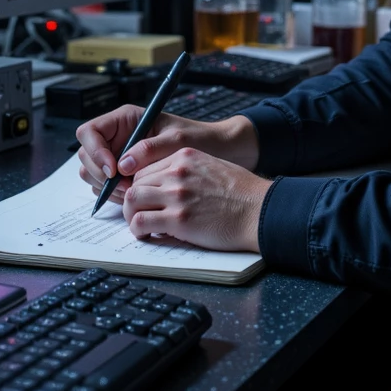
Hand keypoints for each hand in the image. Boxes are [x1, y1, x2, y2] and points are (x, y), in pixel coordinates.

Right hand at [77, 106, 259, 202]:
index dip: (95, 151)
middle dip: (101, 174)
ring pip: (94, 174)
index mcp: (126, 120)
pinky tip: (138, 197)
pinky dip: (116, 195)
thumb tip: (122, 165)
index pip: (89, 132)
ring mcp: (120, 156)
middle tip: (126, 187)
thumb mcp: (177, 140)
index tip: (113, 170)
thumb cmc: (201, 139)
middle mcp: (118, 137)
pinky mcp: (125, 175)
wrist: (219, 152)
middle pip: (86, 156)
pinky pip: (108, 187)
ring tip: (136, 192)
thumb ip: (149, 150)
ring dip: (108, 187)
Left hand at [122, 148, 269, 251]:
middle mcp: (177, 172)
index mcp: (185, 157)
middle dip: (134, 200)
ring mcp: (177, 195)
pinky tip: (147, 234)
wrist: (258, 210)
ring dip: (131, 214)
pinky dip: (138, 229)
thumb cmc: (241, 194)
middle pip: (136, 182)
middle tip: (139, 213)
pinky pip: (140, 221)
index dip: (141, 185)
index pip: (146, 168)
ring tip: (140, 224)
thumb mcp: (212, 167)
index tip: (145, 198)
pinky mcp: (178, 219)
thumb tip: (166, 187)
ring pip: (131, 199)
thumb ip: (187, 171)